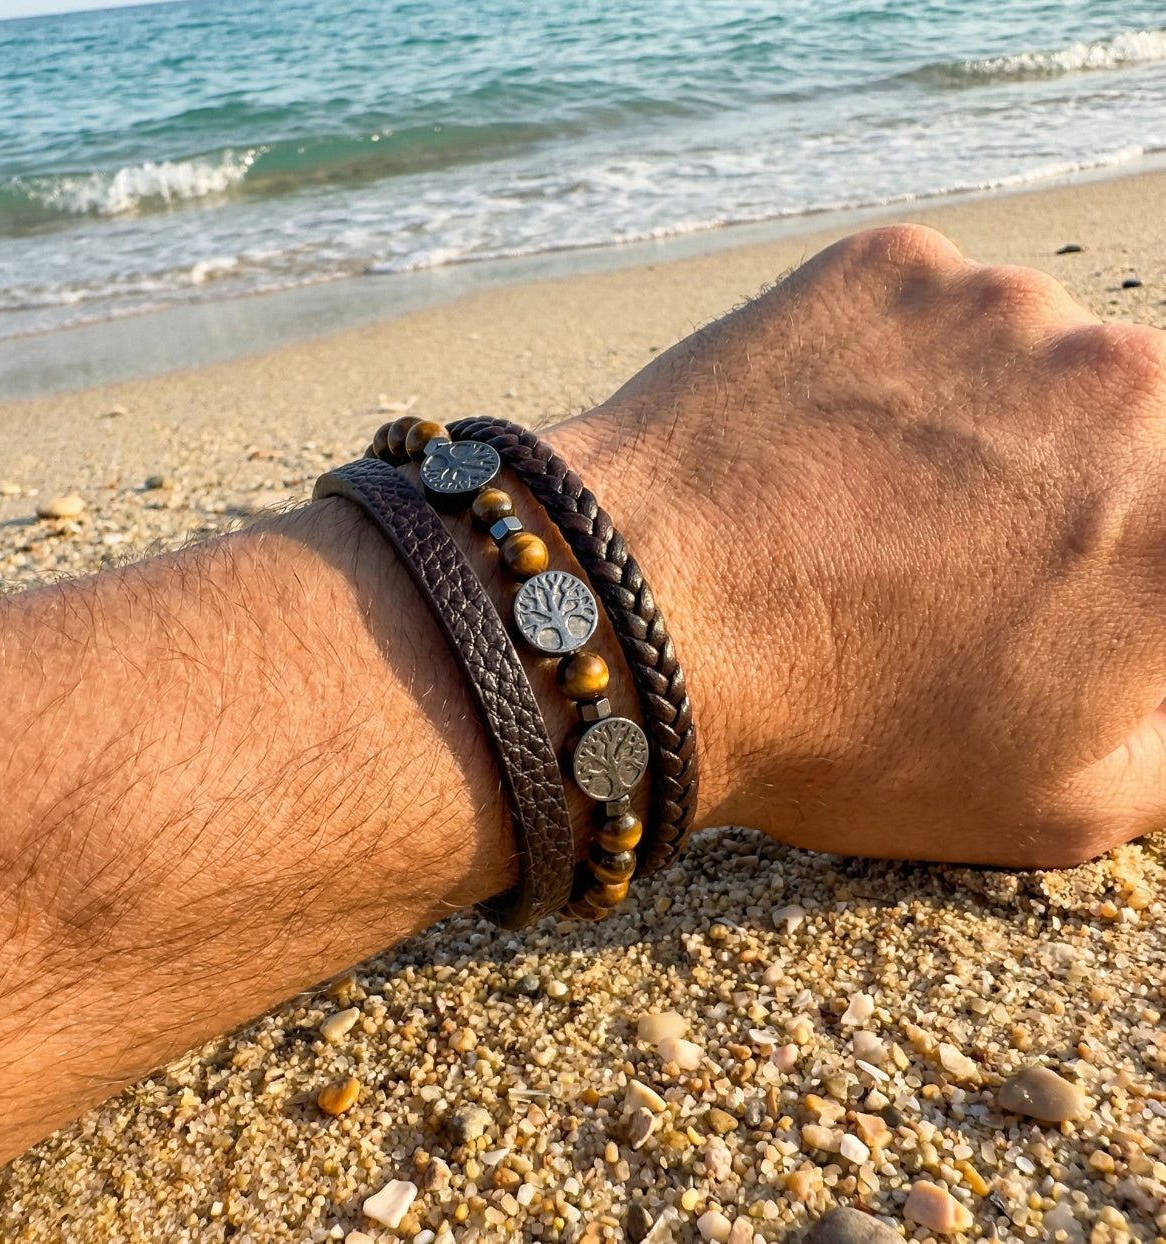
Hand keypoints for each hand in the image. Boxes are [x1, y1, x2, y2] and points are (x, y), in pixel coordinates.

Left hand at [555, 224, 1165, 866]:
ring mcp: (1003, 306)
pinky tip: (818, 447)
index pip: (1163, 527)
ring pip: (1027, 365)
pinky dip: (891, 373)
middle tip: (959, 562)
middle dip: (1066, 499)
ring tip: (865, 510)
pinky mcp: (894, 266)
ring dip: (978, 430)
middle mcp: (1131, 385)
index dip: (1111, 571)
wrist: (640, 622)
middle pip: (1127, 436)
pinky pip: (925, 317)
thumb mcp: (1056, 804)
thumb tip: (1158, 678)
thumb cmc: (841, 733)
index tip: (1054, 593)